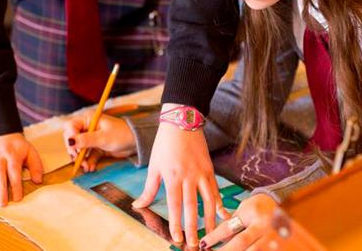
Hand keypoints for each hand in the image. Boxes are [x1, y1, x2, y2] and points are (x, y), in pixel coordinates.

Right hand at [0, 132, 42, 206]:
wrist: (1, 131)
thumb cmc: (17, 146)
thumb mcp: (30, 151)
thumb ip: (36, 165)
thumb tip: (38, 181)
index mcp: (13, 155)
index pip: (14, 170)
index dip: (15, 185)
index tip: (17, 198)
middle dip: (0, 190)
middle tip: (2, 205)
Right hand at [62, 113, 135, 171]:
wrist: (136, 143)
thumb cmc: (121, 134)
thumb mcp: (103, 138)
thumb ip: (86, 140)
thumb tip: (70, 141)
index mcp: (88, 120)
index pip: (71, 126)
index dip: (70, 137)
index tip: (73, 148)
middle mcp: (88, 128)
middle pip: (72, 139)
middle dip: (74, 151)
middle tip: (78, 160)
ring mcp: (92, 138)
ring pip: (79, 149)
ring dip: (81, 159)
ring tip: (86, 167)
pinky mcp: (97, 148)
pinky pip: (88, 155)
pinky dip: (89, 162)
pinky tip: (91, 168)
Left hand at [132, 104, 224, 247]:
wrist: (182, 121)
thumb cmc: (165, 143)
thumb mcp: (154, 166)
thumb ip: (149, 188)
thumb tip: (138, 205)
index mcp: (172, 176)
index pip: (175, 205)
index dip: (176, 223)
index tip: (178, 239)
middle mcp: (188, 176)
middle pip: (192, 207)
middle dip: (194, 227)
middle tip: (196, 244)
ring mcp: (201, 173)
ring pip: (208, 200)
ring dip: (210, 219)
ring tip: (212, 234)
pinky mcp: (210, 169)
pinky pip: (215, 189)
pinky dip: (219, 202)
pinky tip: (223, 213)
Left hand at [199, 193, 278, 250]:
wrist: (286, 204)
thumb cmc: (261, 206)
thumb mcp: (245, 209)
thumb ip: (232, 223)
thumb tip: (218, 239)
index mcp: (253, 213)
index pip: (230, 227)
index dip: (214, 237)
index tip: (203, 244)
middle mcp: (264, 226)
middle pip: (241, 243)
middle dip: (225, 250)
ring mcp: (273, 237)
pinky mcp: (280, 246)